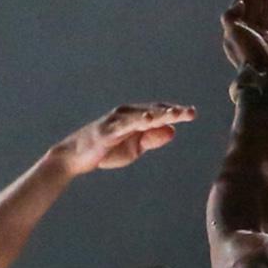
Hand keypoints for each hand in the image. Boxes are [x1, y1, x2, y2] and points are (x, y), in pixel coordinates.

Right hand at [46, 102, 195, 176]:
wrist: (76, 157)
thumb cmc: (105, 150)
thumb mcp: (135, 148)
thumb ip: (152, 138)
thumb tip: (173, 130)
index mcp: (134, 117)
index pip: (158, 112)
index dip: (174, 112)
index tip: (191, 113)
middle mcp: (126, 114)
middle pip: (153, 110)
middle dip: (172, 111)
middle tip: (191, 112)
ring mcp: (116, 121)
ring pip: (142, 115)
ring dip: (159, 114)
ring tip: (175, 113)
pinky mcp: (107, 130)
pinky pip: (124, 124)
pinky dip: (138, 120)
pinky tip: (150, 118)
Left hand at [222, 0, 267, 113]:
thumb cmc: (250, 55)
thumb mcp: (233, 33)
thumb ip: (232, 16)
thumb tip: (238, 4)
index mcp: (238, 31)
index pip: (239, 9)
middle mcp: (251, 35)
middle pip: (253, 11)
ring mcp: (266, 41)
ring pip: (266, 17)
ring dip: (267, 4)